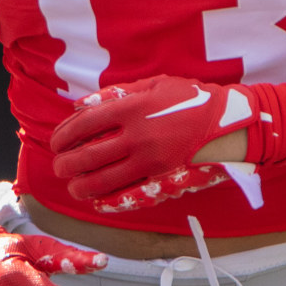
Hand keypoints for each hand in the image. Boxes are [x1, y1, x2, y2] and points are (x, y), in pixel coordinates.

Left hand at [50, 76, 259, 209]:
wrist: (228, 123)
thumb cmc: (189, 99)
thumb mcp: (153, 85)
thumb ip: (114, 94)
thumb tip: (79, 106)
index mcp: (133, 108)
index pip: (85, 124)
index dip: (64, 134)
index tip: (56, 142)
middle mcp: (138, 136)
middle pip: (88, 156)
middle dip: (66, 164)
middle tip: (60, 166)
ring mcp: (150, 161)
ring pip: (104, 181)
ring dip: (82, 186)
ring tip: (74, 186)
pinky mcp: (163, 180)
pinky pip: (129, 195)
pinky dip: (109, 201)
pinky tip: (97, 201)